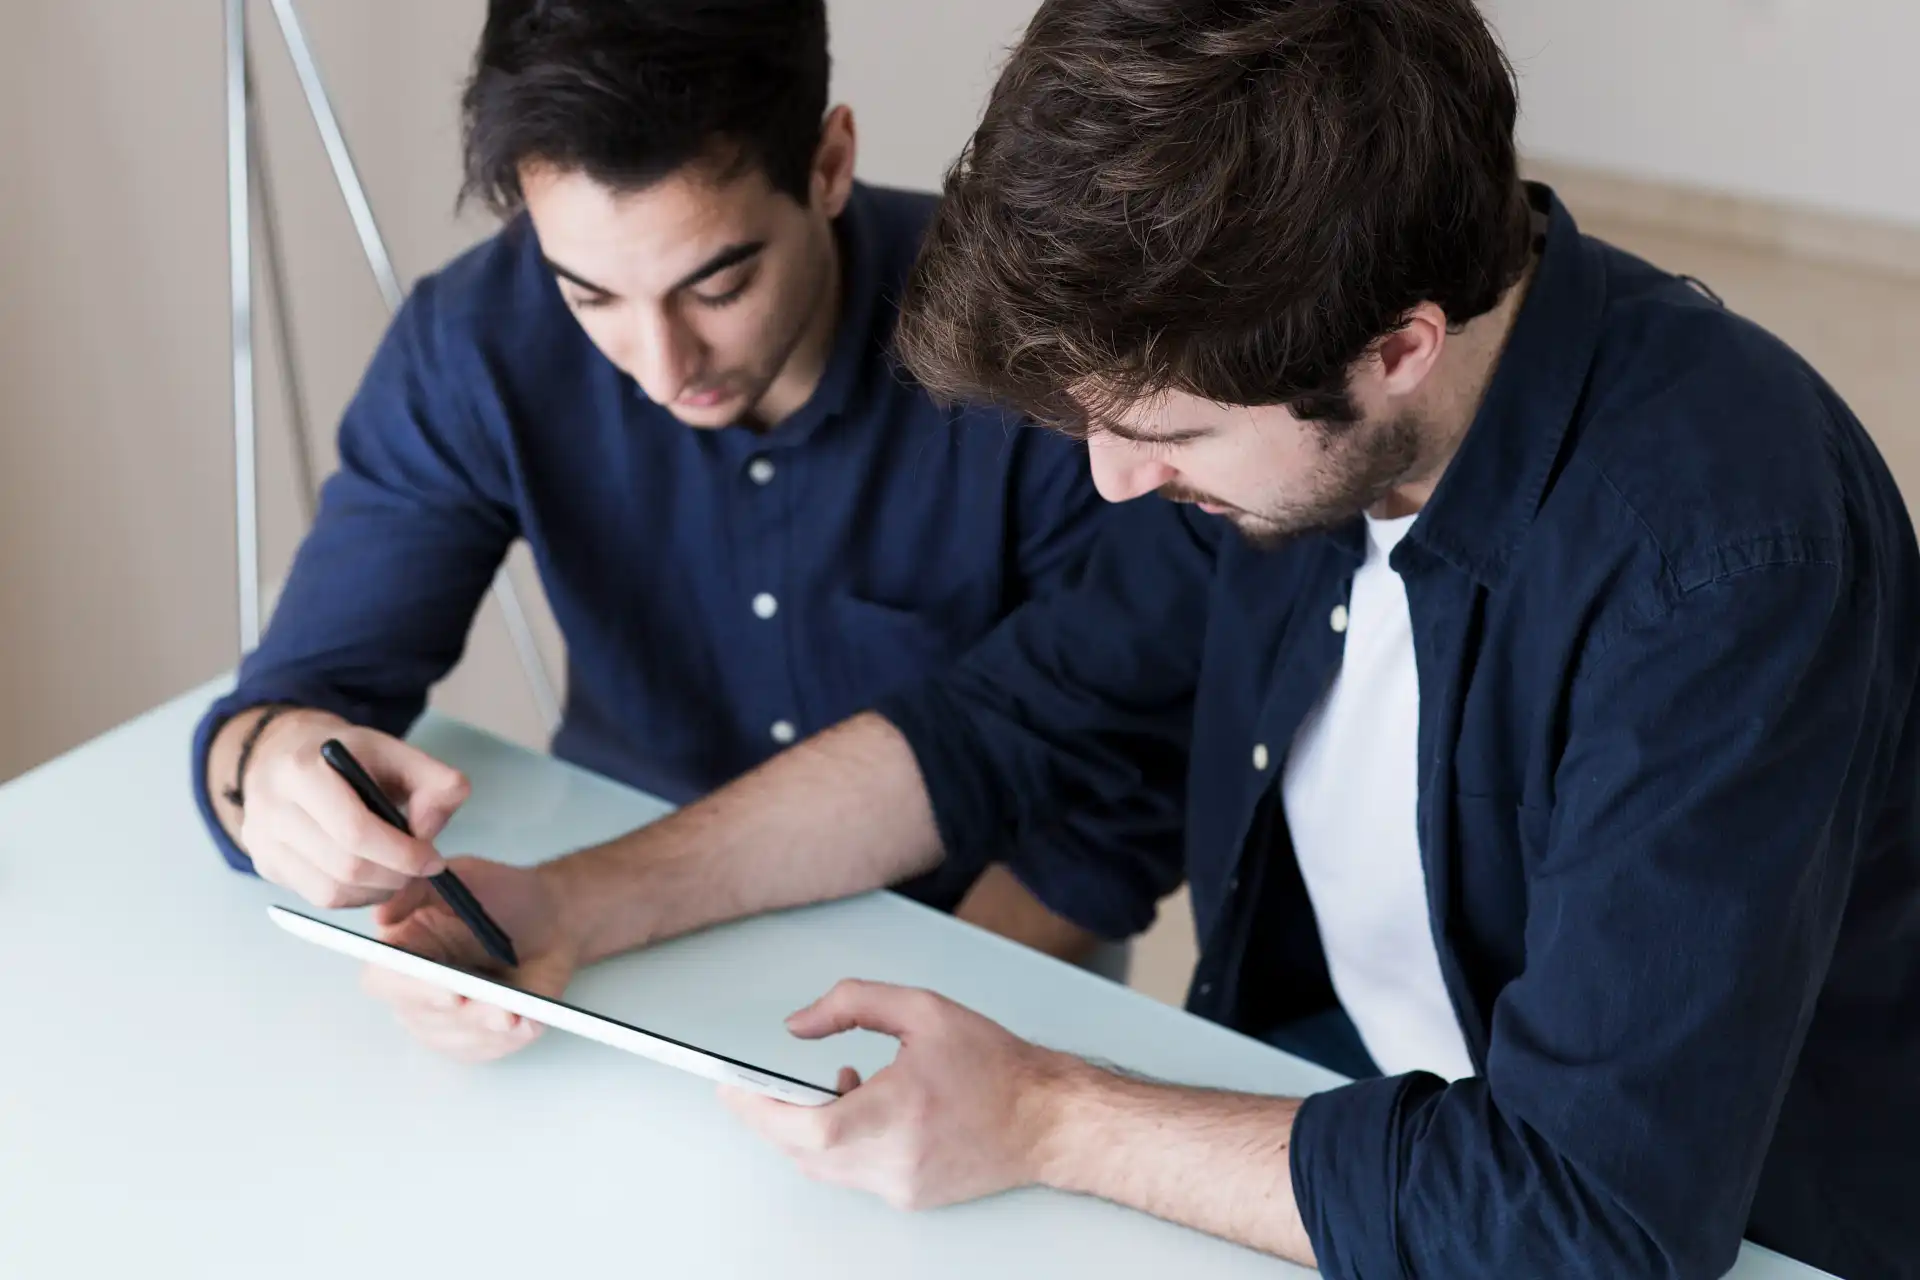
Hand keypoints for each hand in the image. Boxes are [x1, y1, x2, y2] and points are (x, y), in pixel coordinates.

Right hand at [234, 710, 464, 908]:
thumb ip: (436, 783)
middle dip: (394, 875)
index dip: (402, 853)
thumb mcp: (398, 752)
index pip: (355, 830)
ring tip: (398, 872)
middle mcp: (273, 807)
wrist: (285, 754)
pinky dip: (356, 896)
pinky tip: (371, 875)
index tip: (433, 860)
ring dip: (377, 891)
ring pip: (331, 891)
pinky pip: (319, 898)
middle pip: (345, 866)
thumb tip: (429, 830)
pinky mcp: (266, 864)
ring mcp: (263, 840)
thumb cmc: (348, 756)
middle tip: (420, 870)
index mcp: (303, 769)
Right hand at [362, 856, 580, 1062]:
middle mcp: (415, 989)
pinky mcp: (473, 1036)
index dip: (410, 987)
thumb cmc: (504, 896)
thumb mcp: (464, 875)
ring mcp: (443, 1018)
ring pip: (452, 1038)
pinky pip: (481, 1050)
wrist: (551, 918)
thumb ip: (419, 889)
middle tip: (494, 1008)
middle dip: (459, 1015)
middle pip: (418, 1016)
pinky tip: (528, 1023)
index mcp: (405, 949)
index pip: (383, 978)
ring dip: (485, 1029)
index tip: (447, 990)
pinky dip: (505, 1041)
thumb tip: (382, 916)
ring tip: (515, 1014)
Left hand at [720, 980, 1077, 1209]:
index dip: (759, 1110)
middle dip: (771, 1118)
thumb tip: (798, 1025)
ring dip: (807, 1130)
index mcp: (896, 1111)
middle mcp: (894, 1159)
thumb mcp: (923, 1010)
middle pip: (801, 1152)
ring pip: (822, 1167)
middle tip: (753, 1088)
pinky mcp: (909, 1198)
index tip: (731, 1089)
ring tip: (837, 1085)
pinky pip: (851, 1175)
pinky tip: (863, 1109)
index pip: (804, 1128)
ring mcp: (901, 1186)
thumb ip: (851, 1004)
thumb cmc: (994, 1065)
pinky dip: (840, 1145)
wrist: (1047, 1119)